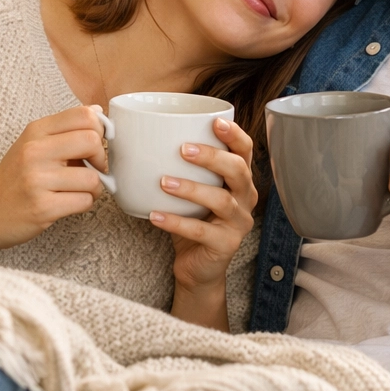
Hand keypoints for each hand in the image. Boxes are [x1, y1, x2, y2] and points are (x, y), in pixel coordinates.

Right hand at [0, 106, 108, 252]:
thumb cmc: (14, 177)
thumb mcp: (32, 143)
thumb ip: (64, 128)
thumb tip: (97, 112)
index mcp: (36, 131)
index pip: (84, 115)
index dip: (99, 131)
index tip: (94, 145)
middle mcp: (35, 151)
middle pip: (92, 141)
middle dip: (101, 159)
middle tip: (92, 169)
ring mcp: (37, 180)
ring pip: (93, 178)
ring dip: (94, 188)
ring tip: (79, 190)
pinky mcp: (42, 208)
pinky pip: (84, 201)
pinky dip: (85, 203)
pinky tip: (71, 202)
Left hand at [150, 118, 257, 330]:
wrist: (198, 268)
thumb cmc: (194, 221)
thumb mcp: (193, 191)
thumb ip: (181, 168)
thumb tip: (142, 138)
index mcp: (240, 180)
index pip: (246, 151)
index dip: (235, 135)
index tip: (215, 122)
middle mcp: (246, 199)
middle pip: (238, 171)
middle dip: (212, 157)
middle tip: (183, 149)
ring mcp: (239, 223)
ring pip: (221, 200)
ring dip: (191, 188)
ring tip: (164, 182)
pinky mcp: (226, 245)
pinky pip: (201, 231)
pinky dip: (176, 222)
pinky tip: (155, 215)